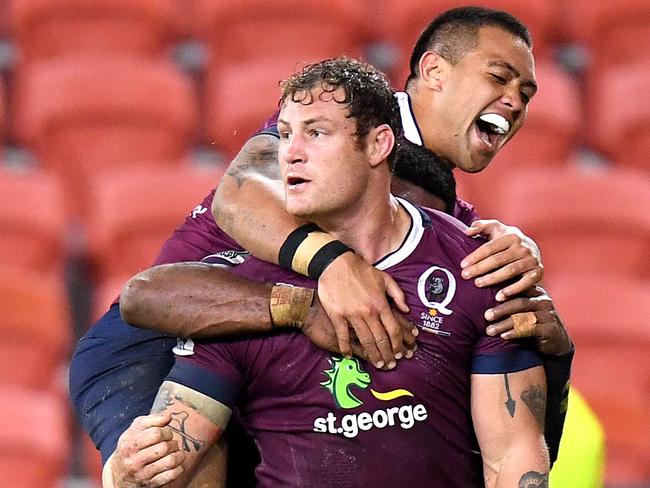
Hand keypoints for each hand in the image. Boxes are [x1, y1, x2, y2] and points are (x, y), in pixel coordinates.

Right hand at [108, 413, 183, 487]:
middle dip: (173, 443)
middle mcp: (134, 461)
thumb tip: (168, 417)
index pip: (156, 434)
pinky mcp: (151, 484)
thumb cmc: (131, 447)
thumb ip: (151, 420)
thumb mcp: (135, 430)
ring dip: (179, 455)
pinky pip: (172, 475)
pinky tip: (176, 464)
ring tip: (176, 452)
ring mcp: (143, 474)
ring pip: (170, 461)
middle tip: (171, 443)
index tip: (166, 434)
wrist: (118, 474)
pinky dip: (179, 468)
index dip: (166, 431)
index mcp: (129, 444)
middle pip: (165, 447)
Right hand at [317, 252, 415, 368]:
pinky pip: (343, 336)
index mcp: (380, 304)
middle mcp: (368, 312)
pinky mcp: (337, 316)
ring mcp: (352, 315)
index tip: (399, 353)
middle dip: (387, 354)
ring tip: (377, 365)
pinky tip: (349, 356)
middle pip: (381, 339)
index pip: (393, 329)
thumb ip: (398, 295)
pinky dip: (346, 348)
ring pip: (365, 340)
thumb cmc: (361, 270)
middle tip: (390, 365)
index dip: (398, 344)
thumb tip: (407, 311)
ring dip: (373, 355)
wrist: (335, 264)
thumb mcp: (384, 278)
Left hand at [461, 219, 542, 300]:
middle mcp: (523, 247)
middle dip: (480, 268)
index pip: (490, 247)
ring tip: (478, 284)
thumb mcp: (495, 229)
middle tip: (465, 275)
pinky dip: (513, 290)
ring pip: (510, 271)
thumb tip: (467, 231)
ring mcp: (532, 260)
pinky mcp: (538, 273)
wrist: (532, 250)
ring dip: (493, 279)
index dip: (475, 256)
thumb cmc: (507, 240)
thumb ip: (481, 226)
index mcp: (511, 236)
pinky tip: (499, 297)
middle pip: (498, 259)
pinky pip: (525, 283)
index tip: (462, 265)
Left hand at [484, 286, 571, 355]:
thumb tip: (481, 290)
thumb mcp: (522, 307)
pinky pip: (531, 330)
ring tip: (489, 331)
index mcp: (534, 291)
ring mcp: (548, 314)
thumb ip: (508, 298)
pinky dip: (515, 333)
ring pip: (523, 318)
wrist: (555, 339)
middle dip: (501, 310)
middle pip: (519, 303)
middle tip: (486, 316)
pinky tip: (504, 336)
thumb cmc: (531, 319)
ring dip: (504, 324)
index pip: (517, 287)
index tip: (487, 295)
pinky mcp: (550, 329)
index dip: (502, 291)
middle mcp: (543, 300)